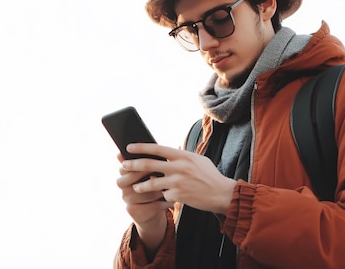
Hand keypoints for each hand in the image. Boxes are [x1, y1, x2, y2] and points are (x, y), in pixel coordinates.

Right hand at [116, 153, 171, 254]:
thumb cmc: (157, 181)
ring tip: (169, 187)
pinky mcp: (134, 211)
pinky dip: (162, 203)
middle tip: (159, 171)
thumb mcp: (155, 169)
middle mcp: (123, 186)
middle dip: (142, 175)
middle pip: (126, 180)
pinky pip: (149, 206)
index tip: (150, 159)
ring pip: (139, 194)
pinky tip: (173, 200)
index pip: (124, 166)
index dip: (135, 163)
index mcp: (125, 172)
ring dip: (155, 190)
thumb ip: (152, 159)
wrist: (157, 206)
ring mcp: (127, 199)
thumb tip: (155, 145)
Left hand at [121, 143, 236, 214]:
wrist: (222, 194)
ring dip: (140, 186)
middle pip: (148, 165)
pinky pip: (163, 195)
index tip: (129, 147)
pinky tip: (167, 197)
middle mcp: (178, 167)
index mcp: (183, 156)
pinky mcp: (178, 196)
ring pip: (150, 184)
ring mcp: (177, 182)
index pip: (157, 148)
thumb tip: (165, 153)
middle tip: (123, 166)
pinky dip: (163, 196)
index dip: (141, 147)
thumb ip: (181, 156)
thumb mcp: (197, 160)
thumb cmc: (210, 176)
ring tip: (136, 187)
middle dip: (132, 165)